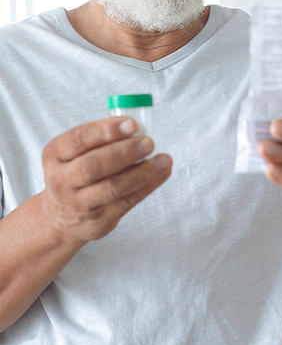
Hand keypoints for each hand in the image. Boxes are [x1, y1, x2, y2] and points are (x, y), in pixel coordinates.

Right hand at [39, 117, 172, 242]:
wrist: (61, 217)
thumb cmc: (74, 174)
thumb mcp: (74, 153)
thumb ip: (100, 140)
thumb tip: (138, 128)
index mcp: (54, 155)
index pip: (78, 139)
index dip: (105, 130)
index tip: (131, 124)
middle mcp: (62, 181)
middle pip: (93, 166)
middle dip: (125, 152)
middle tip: (149, 142)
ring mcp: (79, 204)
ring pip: (113, 187)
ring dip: (143, 172)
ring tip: (164, 159)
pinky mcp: (99, 220)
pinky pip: (128, 201)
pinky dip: (148, 186)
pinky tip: (162, 173)